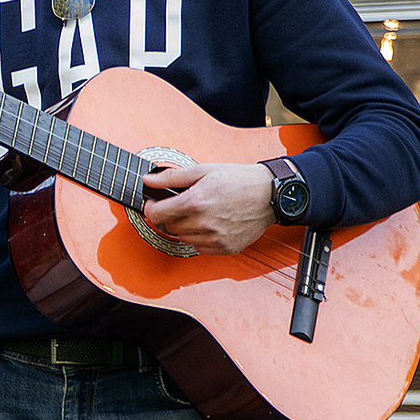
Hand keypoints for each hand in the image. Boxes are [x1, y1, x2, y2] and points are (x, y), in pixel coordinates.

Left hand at [141, 161, 277, 253]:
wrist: (270, 194)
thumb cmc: (239, 180)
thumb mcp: (203, 170)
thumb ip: (172, 177)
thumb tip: (148, 180)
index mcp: (195, 202)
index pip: (156, 214)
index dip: (151, 208)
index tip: (154, 205)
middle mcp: (204, 223)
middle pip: (169, 227)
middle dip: (172, 216)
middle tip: (187, 205)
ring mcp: (215, 238)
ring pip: (183, 238)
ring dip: (186, 228)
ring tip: (202, 213)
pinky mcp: (225, 248)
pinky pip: (199, 248)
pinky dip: (200, 238)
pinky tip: (211, 224)